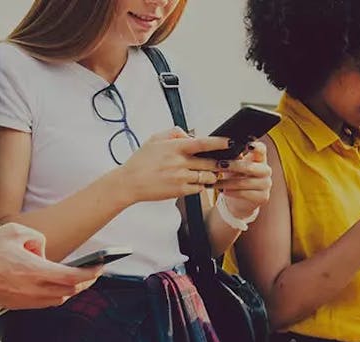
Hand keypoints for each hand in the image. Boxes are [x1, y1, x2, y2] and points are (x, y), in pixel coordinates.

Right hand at [0, 223, 100, 309]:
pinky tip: (49, 285)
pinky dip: (50, 295)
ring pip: (55, 300)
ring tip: (72, 279)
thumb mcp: (16, 231)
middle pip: (68, 291)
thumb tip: (43, 252)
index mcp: (35, 272)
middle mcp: (32, 291)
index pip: (73, 277)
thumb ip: (38, 239)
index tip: (100, 268)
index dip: (91, 274)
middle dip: (83, 282)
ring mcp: (22, 302)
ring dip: (66, 290)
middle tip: (91, 274)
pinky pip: (40, 303)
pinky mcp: (12, 306)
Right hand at [115, 128, 230, 203]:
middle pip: (210, 163)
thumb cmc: (141, 161)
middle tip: (228, 161)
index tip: (230, 141)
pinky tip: (198, 181)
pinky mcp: (180, 191)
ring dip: (213, 175)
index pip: (202, 143)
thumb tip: (190, 134)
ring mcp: (181, 178)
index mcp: (175, 148)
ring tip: (210, 172)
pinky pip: (199, 188)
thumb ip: (174, 133)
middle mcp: (180, 163)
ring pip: (208, 177)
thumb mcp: (155, 139)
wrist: (129, 183)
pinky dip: (202, 185)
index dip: (219, 142)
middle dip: (221, 162)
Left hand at [214, 141, 270, 217]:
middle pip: (251, 166)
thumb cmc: (235, 177)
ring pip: (246, 182)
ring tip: (214, 182)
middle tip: (219, 164)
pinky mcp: (263, 197)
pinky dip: (232, 192)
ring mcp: (266, 184)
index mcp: (260, 158)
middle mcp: (266, 170)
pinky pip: (245, 193)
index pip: (262, 149)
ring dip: (227, 182)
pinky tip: (223, 191)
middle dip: (234, 165)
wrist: (238, 200)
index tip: (246, 145)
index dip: (256, 146)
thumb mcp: (232, 165)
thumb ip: (232, 157)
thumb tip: (224, 148)